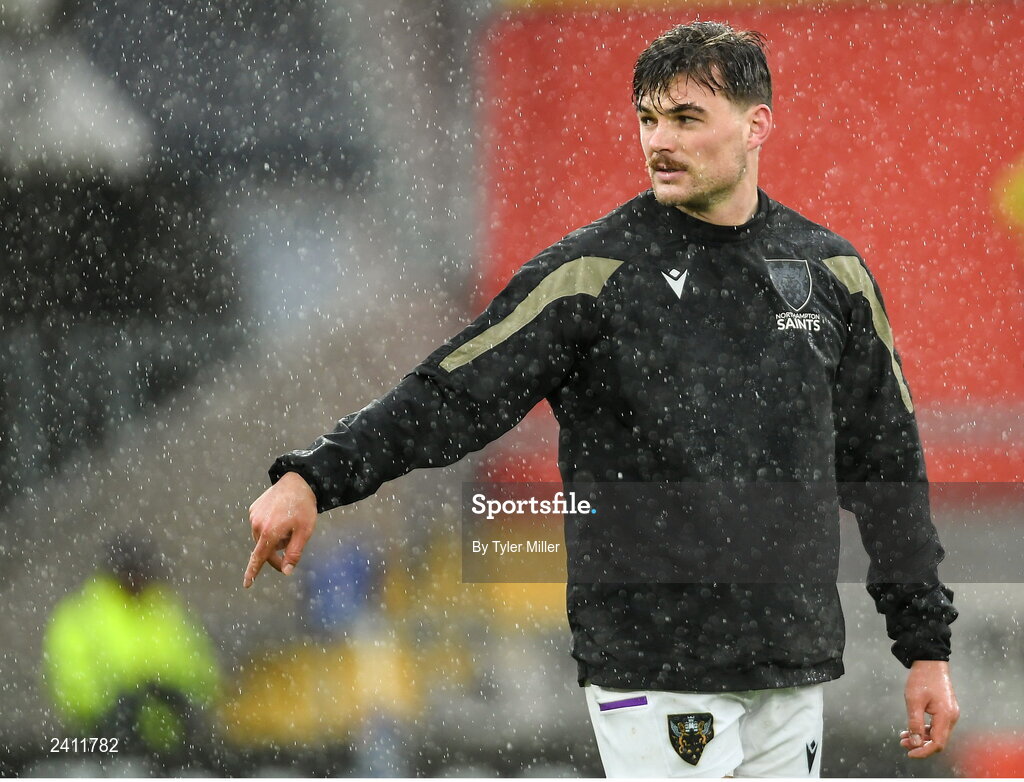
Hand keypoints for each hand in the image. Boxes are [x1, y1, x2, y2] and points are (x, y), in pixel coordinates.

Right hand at [243, 472, 317, 587]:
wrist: (297, 481)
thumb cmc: (303, 507)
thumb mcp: (305, 532)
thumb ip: (294, 553)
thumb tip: (286, 571)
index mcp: (269, 533)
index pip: (259, 558)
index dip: (253, 572)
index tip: (246, 584)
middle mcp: (257, 525)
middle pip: (264, 549)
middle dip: (277, 552)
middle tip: (292, 543)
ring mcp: (253, 516)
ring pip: (263, 537)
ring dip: (274, 538)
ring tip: (289, 524)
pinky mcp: (253, 508)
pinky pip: (260, 525)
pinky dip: (269, 526)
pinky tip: (281, 516)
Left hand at [900, 660, 958, 758]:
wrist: (930, 661)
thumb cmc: (921, 679)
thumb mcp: (913, 701)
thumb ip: (914, 723)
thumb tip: (915, 743)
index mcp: (946, 716)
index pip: (938, 743)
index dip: (924, 751)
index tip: (909, 753)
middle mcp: (952, 717)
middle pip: (938, 740)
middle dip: (920, 745)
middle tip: (902, 743)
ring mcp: (950, 713)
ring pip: (937, 733)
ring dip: (921, 737)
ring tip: (903, 737)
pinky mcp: (946, 710)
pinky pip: (937, 725)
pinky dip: (924, 729)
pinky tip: (911, 729)